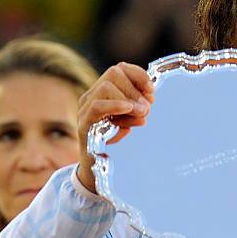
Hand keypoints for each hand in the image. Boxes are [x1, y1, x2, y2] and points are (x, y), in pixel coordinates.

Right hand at [77, 62, 154, 192]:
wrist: (98, 170)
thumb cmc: (117, 143)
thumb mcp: (132, 121)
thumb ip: (140, 108)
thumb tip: (149, 100)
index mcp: (104, 91)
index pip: (121, 68)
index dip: (139, 75)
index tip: (153, 92)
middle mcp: (92, 95)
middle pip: (114, 73)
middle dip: (136, 88)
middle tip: (148, 108)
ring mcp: (85, 108)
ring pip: (106, 87)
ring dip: (129, 98)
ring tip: (141, 114)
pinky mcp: (83, 124)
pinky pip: (97, 106)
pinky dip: (116, 106)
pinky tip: (129, 111)